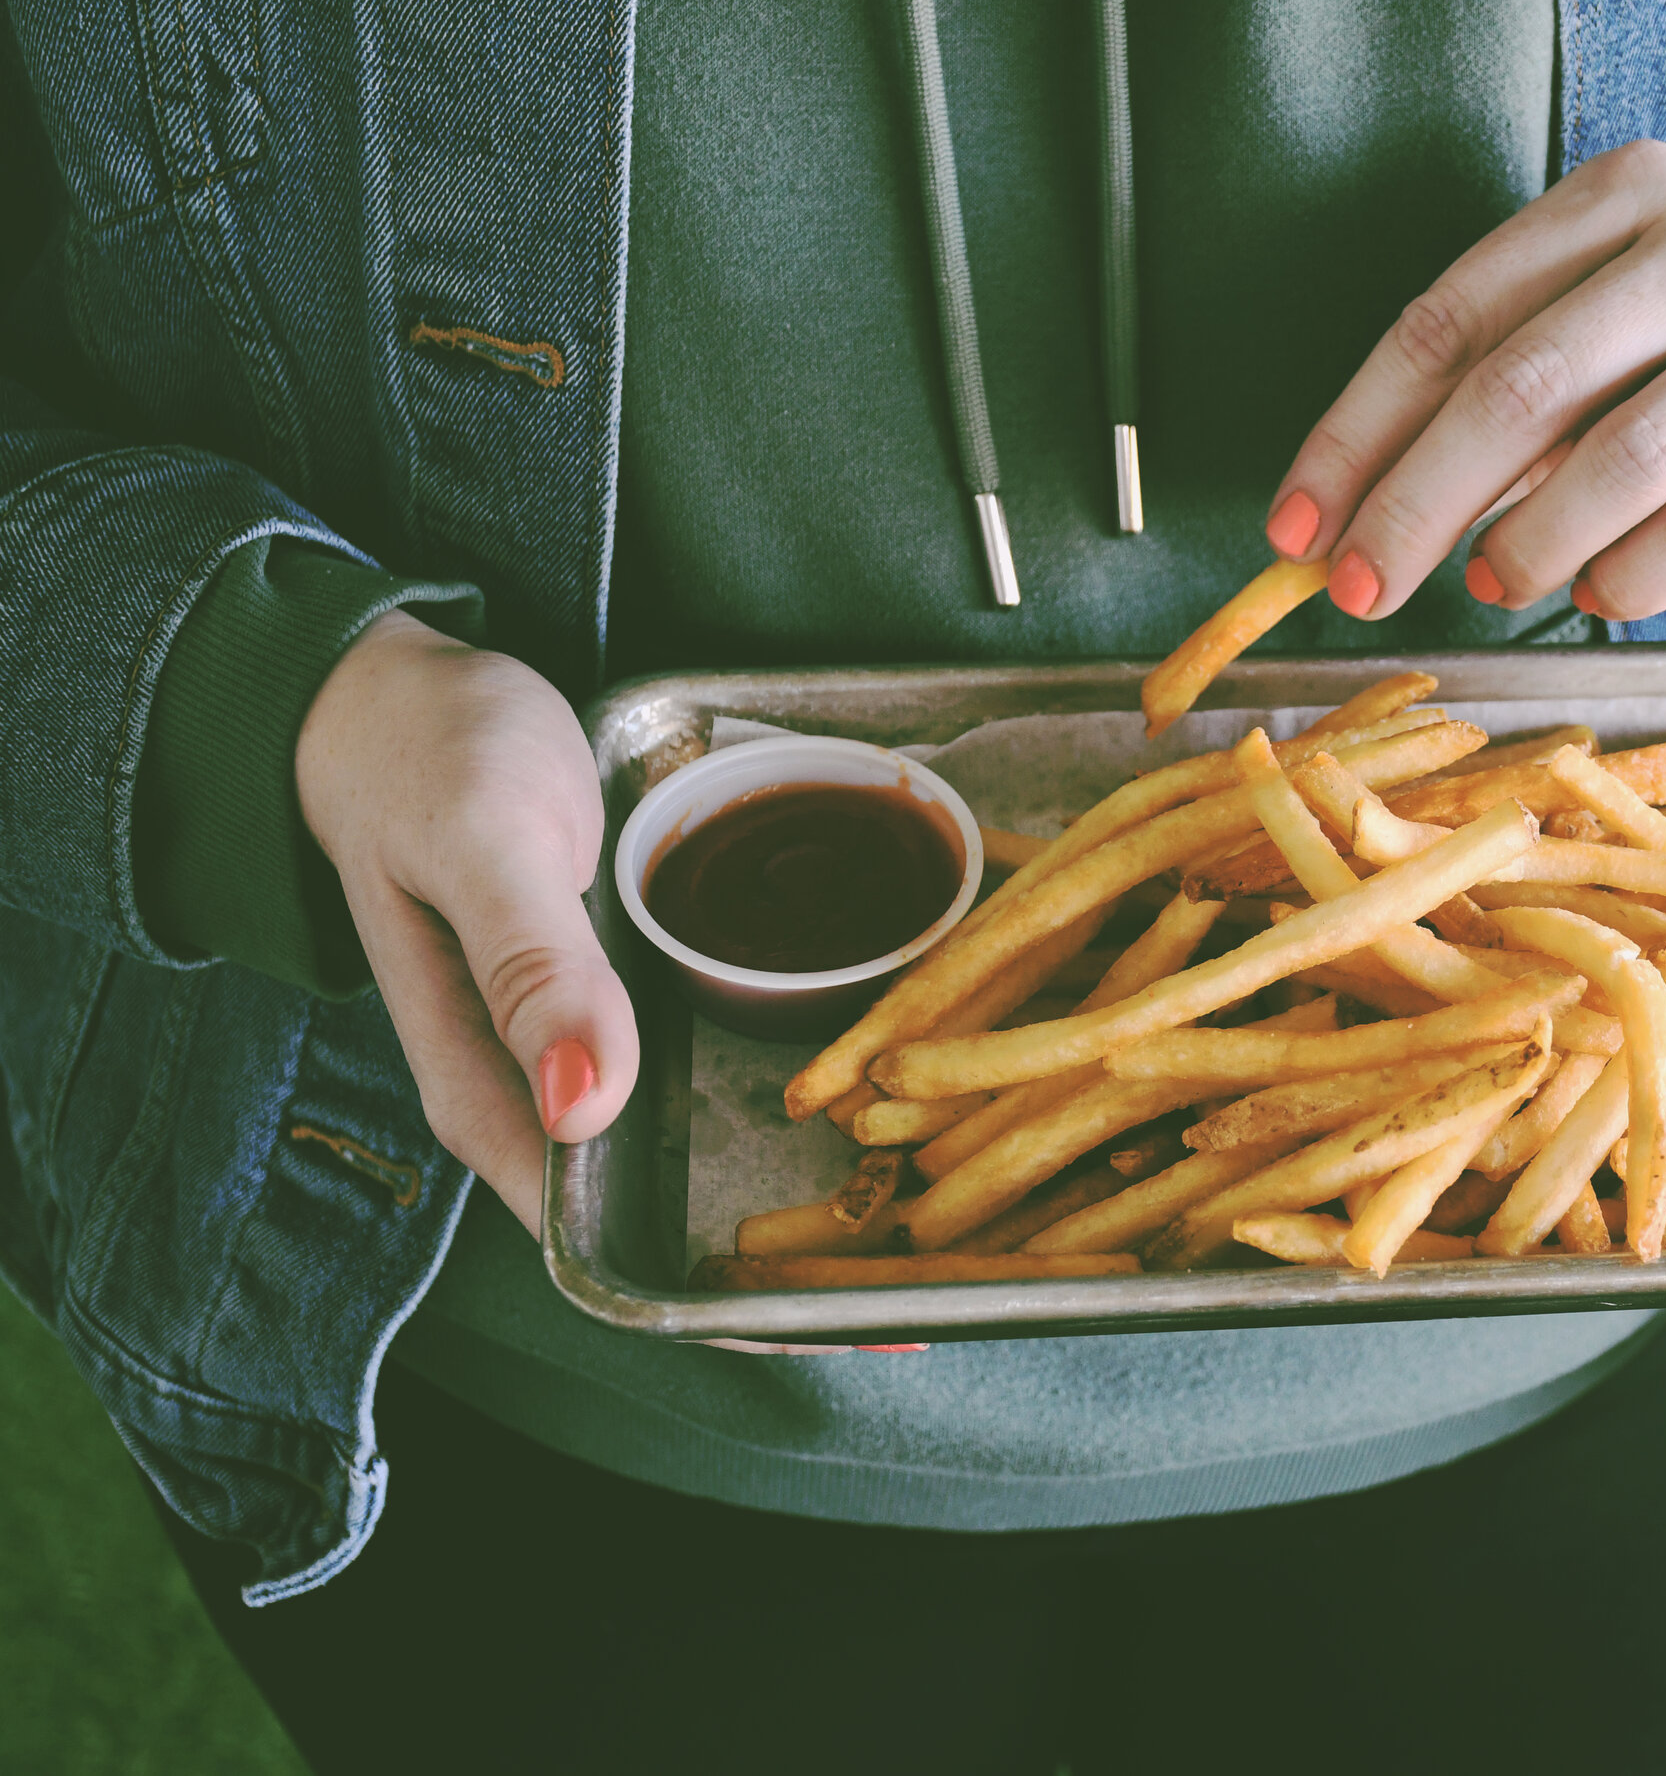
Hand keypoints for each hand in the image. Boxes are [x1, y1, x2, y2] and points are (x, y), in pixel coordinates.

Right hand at [297, 616, 919, 1358]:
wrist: (389, 694)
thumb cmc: (428, 762)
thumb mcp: (489, 842)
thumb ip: (532, 969)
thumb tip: (583, 1107)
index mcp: (491, 1094)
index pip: (606, 1251)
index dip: (723, 1304)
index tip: (843, 1324)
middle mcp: (536, 1095)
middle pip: (663, 1227)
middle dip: (783, 1271)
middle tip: (924, 1288)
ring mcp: (579, 1051)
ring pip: (689, 1162)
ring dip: (794, 1196)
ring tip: (923, 1222)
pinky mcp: (616, 1001)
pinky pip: (699, 1076)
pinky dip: (779, 1099)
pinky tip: (865, 1097)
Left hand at [1263, 140, 1665, 621]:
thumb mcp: (1609, 320)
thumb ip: (1500, 390)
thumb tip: (1357, 518)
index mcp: (1621, 193)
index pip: (1452, 316)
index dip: (1358, 432)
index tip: (1298, 530)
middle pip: (1525, 385)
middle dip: (1419, 502)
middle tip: (1364, 587)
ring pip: (1624, 458)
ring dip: (1532, 544)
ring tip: (1495, 583)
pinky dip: (1633, 577)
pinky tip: (1598, 597)